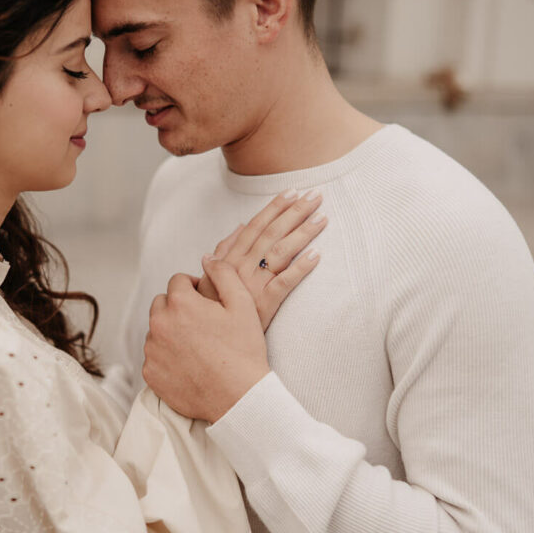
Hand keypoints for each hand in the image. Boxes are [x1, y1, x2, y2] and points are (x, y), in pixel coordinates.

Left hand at [145, 257, 288, 422]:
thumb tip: (207, 258)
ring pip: (156, 330)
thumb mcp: (242, 304)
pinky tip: (189, 364)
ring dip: (171, 331)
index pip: (177, 281)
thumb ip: (223, 273)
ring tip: (197, 346)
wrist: (240, 398)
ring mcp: (152, 351)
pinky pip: (154, 356)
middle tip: (201, 323)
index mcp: (180, 303)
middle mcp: (159, 324)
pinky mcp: (150, 374)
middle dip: (178, 307)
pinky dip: (166, 357)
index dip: (193, 288)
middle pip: (162, 303)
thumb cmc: (243, 350)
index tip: (206, 302)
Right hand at [197, 189, 324, 329]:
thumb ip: (226, 249)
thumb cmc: (212, 306)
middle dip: (294, 212)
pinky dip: (301, 268)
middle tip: (315, 195)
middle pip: (271, 233)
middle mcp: (241, 267)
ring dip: (302, 233)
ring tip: (322, 218)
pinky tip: (317, 255)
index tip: (292, 192)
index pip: (255, 226)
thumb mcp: (212, 274)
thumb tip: (240, 225)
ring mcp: (253, 285)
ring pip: (280, 252)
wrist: (211, 340)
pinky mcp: (264, 305)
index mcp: (230, 258)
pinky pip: (285, 283)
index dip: (274, 208)